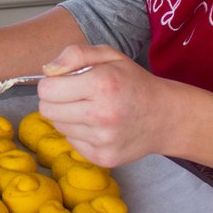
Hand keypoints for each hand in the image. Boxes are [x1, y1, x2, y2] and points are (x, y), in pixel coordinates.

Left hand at [37, 44, 171, 167]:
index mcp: (101, 84)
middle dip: (54, 100)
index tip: (64, 81)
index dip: (51, 82)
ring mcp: (103, 140)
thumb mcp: (108, 56)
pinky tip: (97, 125)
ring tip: (90, 108)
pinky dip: (79, 132)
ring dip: (67, 116)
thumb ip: (75, 54)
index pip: (46, 89)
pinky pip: (71, 142)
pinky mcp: (104, 158)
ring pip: (58, 127)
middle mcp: (102, 115)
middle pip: (46, 110)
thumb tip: (47, 70)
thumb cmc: (132, 82)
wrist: (166, 117)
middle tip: (74, 94)